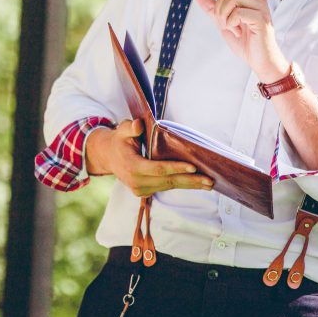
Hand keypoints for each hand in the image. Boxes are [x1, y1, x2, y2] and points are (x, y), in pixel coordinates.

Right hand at [85, 119, 213, 196]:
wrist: (107, 156)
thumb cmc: (119, 140)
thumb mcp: (122, 130)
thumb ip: (130, 128)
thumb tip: (138, 126)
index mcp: (131, 166)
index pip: (157, 169)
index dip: (176, 168)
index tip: (193, 167)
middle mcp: (136, 182)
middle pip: (168, 181)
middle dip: (190, 181)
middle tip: (210, 180)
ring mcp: (141, 189)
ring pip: (169, 186)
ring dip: (190, 185)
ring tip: (209, 183)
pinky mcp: (146, 191)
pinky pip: (166, 187)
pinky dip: (182, 184)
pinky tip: (197, 183)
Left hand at [193, 0, 286, 78]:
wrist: (261, 61)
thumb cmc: (245, 41)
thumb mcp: (223, 22)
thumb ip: (211, 7)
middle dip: (218, 10)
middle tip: (228, 24)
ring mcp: (261, 5)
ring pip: (228, 0)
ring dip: (223, 18)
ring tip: (235, 28)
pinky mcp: (261, 17)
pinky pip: (234, 13)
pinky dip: (230, 24)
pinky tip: (240, 31)